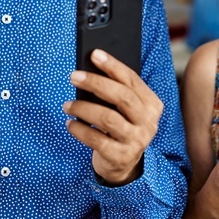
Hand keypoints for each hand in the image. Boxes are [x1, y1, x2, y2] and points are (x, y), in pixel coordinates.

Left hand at [64, 49, 163, 185]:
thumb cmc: (120, 127)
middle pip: (122, 97)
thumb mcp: (123, 110)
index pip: (132, 81)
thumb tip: (90, 70)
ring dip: (84, 108)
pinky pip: (97, 140)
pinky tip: (70, 123)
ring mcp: (136, 141)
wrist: (123, 164)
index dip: (113, 66)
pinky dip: (80, 130)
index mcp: (152, 105)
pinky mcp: (121, 157)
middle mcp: (148, 123)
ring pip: (108, 119)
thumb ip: (115, 92)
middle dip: (96, 83)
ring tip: (67, 104)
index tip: (94, 54)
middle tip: (74, 76)